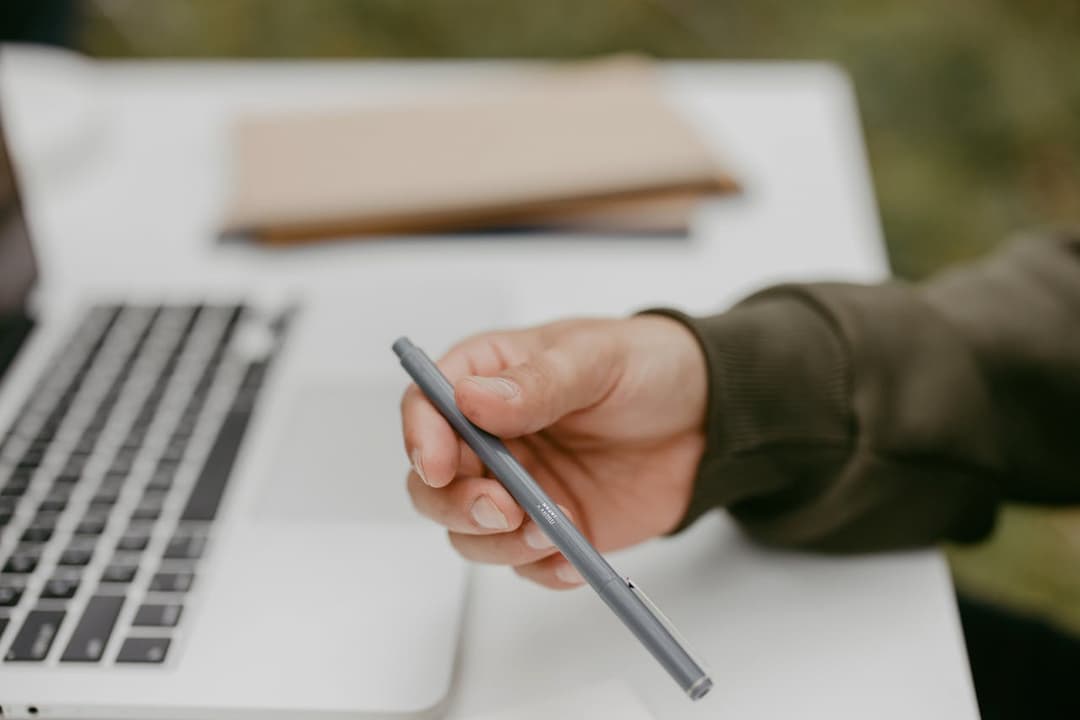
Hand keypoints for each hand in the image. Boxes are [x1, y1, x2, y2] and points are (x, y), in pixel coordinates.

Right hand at [399, 315, 706, 588]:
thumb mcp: (597, 359)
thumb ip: (538, 383)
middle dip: (456, 503)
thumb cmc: (649, 367)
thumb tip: (471, 399)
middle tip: (503, 508)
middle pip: (434, 481)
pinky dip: (540, 569)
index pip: (427, 405)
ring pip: (470, 531)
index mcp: (490, 378)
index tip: (438, 463)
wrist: (708, 418)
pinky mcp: (551, 526)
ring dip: (499, 541)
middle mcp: (491, 437)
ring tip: (551, 532)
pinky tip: (572, 558)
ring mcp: (519, 485)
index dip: (421, 436)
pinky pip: (523, 562)